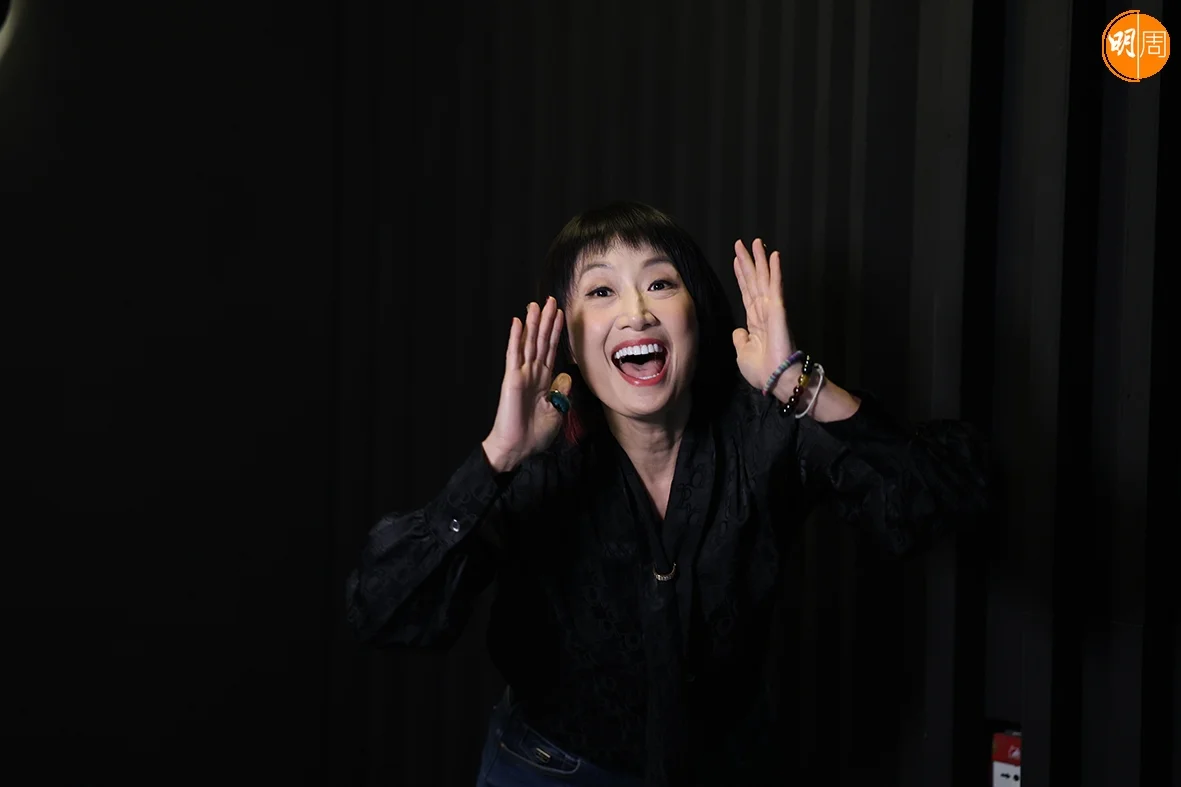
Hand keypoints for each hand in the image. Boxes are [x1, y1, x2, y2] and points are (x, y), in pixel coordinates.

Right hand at [482, 297, 570, 472]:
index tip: (561, 314)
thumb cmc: (534, 434)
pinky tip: (517, 322)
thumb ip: (561, 392)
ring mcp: (521, 374)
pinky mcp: (512, 379)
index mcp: (543, 380)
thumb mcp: (557, 411)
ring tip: (536, 304)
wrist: (518, 447)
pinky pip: (514, 355)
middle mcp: (532, 373)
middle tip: (551, 300)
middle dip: (546, 321)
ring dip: (533, 323)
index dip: (556, 332)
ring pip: (529, 343)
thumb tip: (566, 377)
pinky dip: (516, 338)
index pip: (551, 350)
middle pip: (541, 341)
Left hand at [731, 239, 794, 393]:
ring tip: (757, 242)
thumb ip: (740, 339)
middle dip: (749, 261)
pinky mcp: (779, 311)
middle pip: (754, 281)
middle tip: (742, 243)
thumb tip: (738, 330)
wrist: (776, 380)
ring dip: (761, 259)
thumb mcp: (743, 353)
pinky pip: (776, 286)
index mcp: (755, 322)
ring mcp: (772, 309)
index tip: (736, 260)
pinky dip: (775, 271)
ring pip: (765, 278)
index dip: (742, 276)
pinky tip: (775, 255)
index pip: (747, 293)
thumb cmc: (762, 371)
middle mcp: (764, 312)